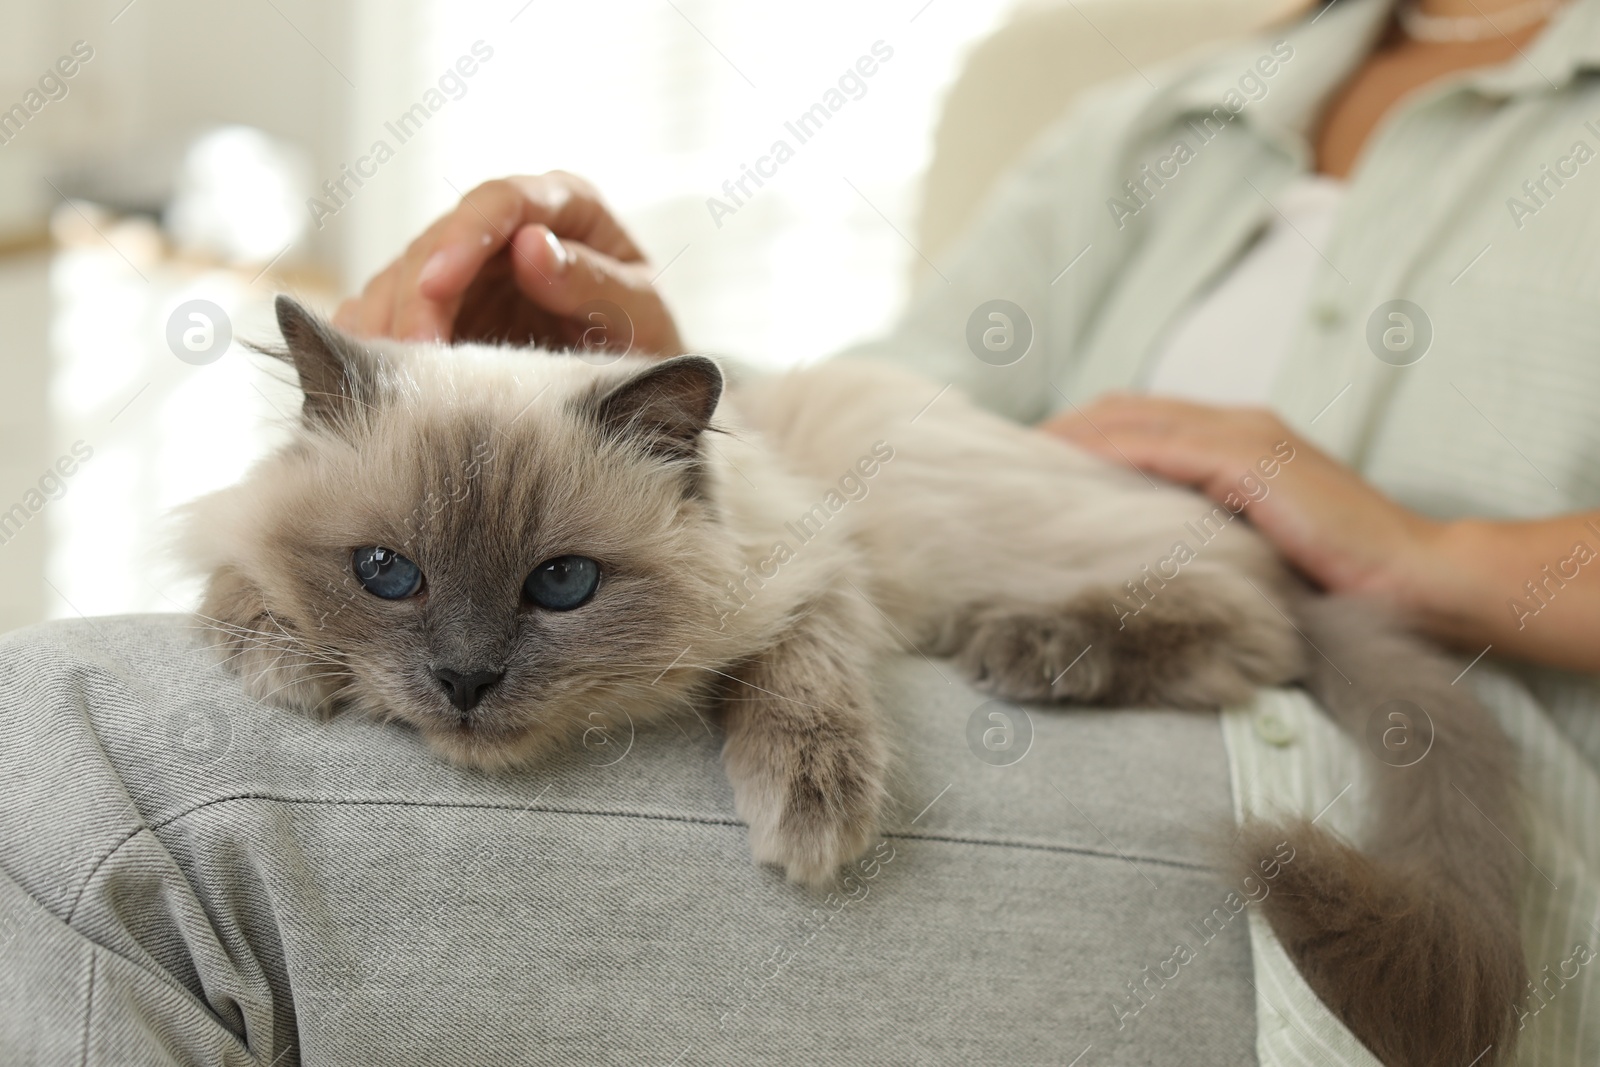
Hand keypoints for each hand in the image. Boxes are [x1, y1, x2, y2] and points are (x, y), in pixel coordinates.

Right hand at [334, 172, 682, 355]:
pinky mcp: (437, 310)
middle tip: (412, 355)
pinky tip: (371, 376)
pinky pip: (387, 316)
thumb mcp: (642, 316)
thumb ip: (595, 282)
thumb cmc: (647, 344)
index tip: (436, 285)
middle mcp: (506, 227)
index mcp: (564, 205)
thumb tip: (530, 246)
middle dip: (417, 299)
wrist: (634, 393)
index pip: (501, 202)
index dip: (462, 239)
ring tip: (388, 378)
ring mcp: (465, 268)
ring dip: (387, 327)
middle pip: (437, 242)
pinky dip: (372, 344)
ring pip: (400, 280)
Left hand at [1041, 394, 1443, 606]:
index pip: (1142, 420)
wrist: (1415, 579)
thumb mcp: (1257, 540)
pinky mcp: (1253, 463)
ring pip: (1136, 421)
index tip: (1035, 459)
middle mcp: (1239, 424)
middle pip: (1127, 410)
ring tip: (1025, 459)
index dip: (1085, 432)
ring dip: (1075, 436)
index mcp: (1241, 437)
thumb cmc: (1340, 575)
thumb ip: (1206, 525)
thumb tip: (1141, 544)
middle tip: (1013, 458)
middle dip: (1067, 428)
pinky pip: (1165, 448)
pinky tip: (1072, 464)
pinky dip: (1112, 450)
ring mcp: (1247, 437)